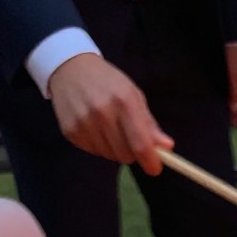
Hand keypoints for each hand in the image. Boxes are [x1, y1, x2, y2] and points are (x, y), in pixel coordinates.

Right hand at [48, 53, 172, 175]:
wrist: (70, 68)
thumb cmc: (108, 82)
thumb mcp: (133, 95)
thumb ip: (149, 124)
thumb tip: (167, 147)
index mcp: (123, 101)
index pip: (140, 144)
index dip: (150, 162)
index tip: (154, 168)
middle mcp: (102, 113)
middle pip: (126, 155)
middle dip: (132, 152)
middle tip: (128, 137)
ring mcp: (83, 123)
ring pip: (110, 156)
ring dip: (114, 149)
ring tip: (109, 129)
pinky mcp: (70, 131)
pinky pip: (94, 152)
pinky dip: (99, 146)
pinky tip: (95, 128)